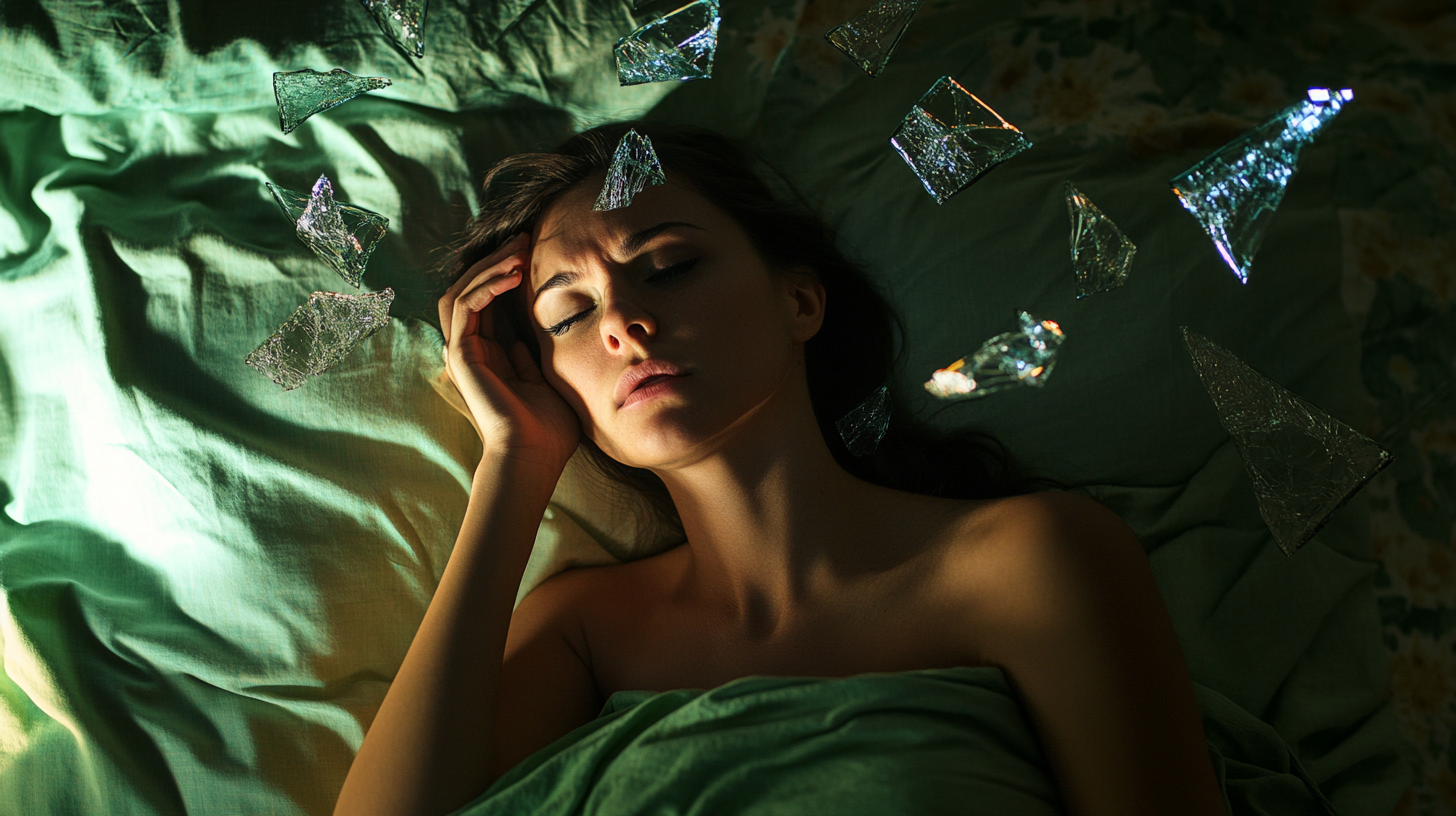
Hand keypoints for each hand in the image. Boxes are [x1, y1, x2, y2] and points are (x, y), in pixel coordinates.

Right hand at [437, 234, 579, 471]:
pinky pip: (465, 306)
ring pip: (462, 291)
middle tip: (523, 238)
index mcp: (490, 354)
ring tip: (518, 250)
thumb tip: (530, 335)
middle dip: (495, 260)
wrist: (534, 456)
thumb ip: (533, 355)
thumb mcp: (546, 378)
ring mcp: (462, 352)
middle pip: (471, 289)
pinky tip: (512, 275)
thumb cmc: (548, 427)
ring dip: (489, 267)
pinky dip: (485, 286)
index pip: (489, 300)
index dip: (506, 272)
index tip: (532, 251)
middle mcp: (471, 350)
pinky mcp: (461, 355)